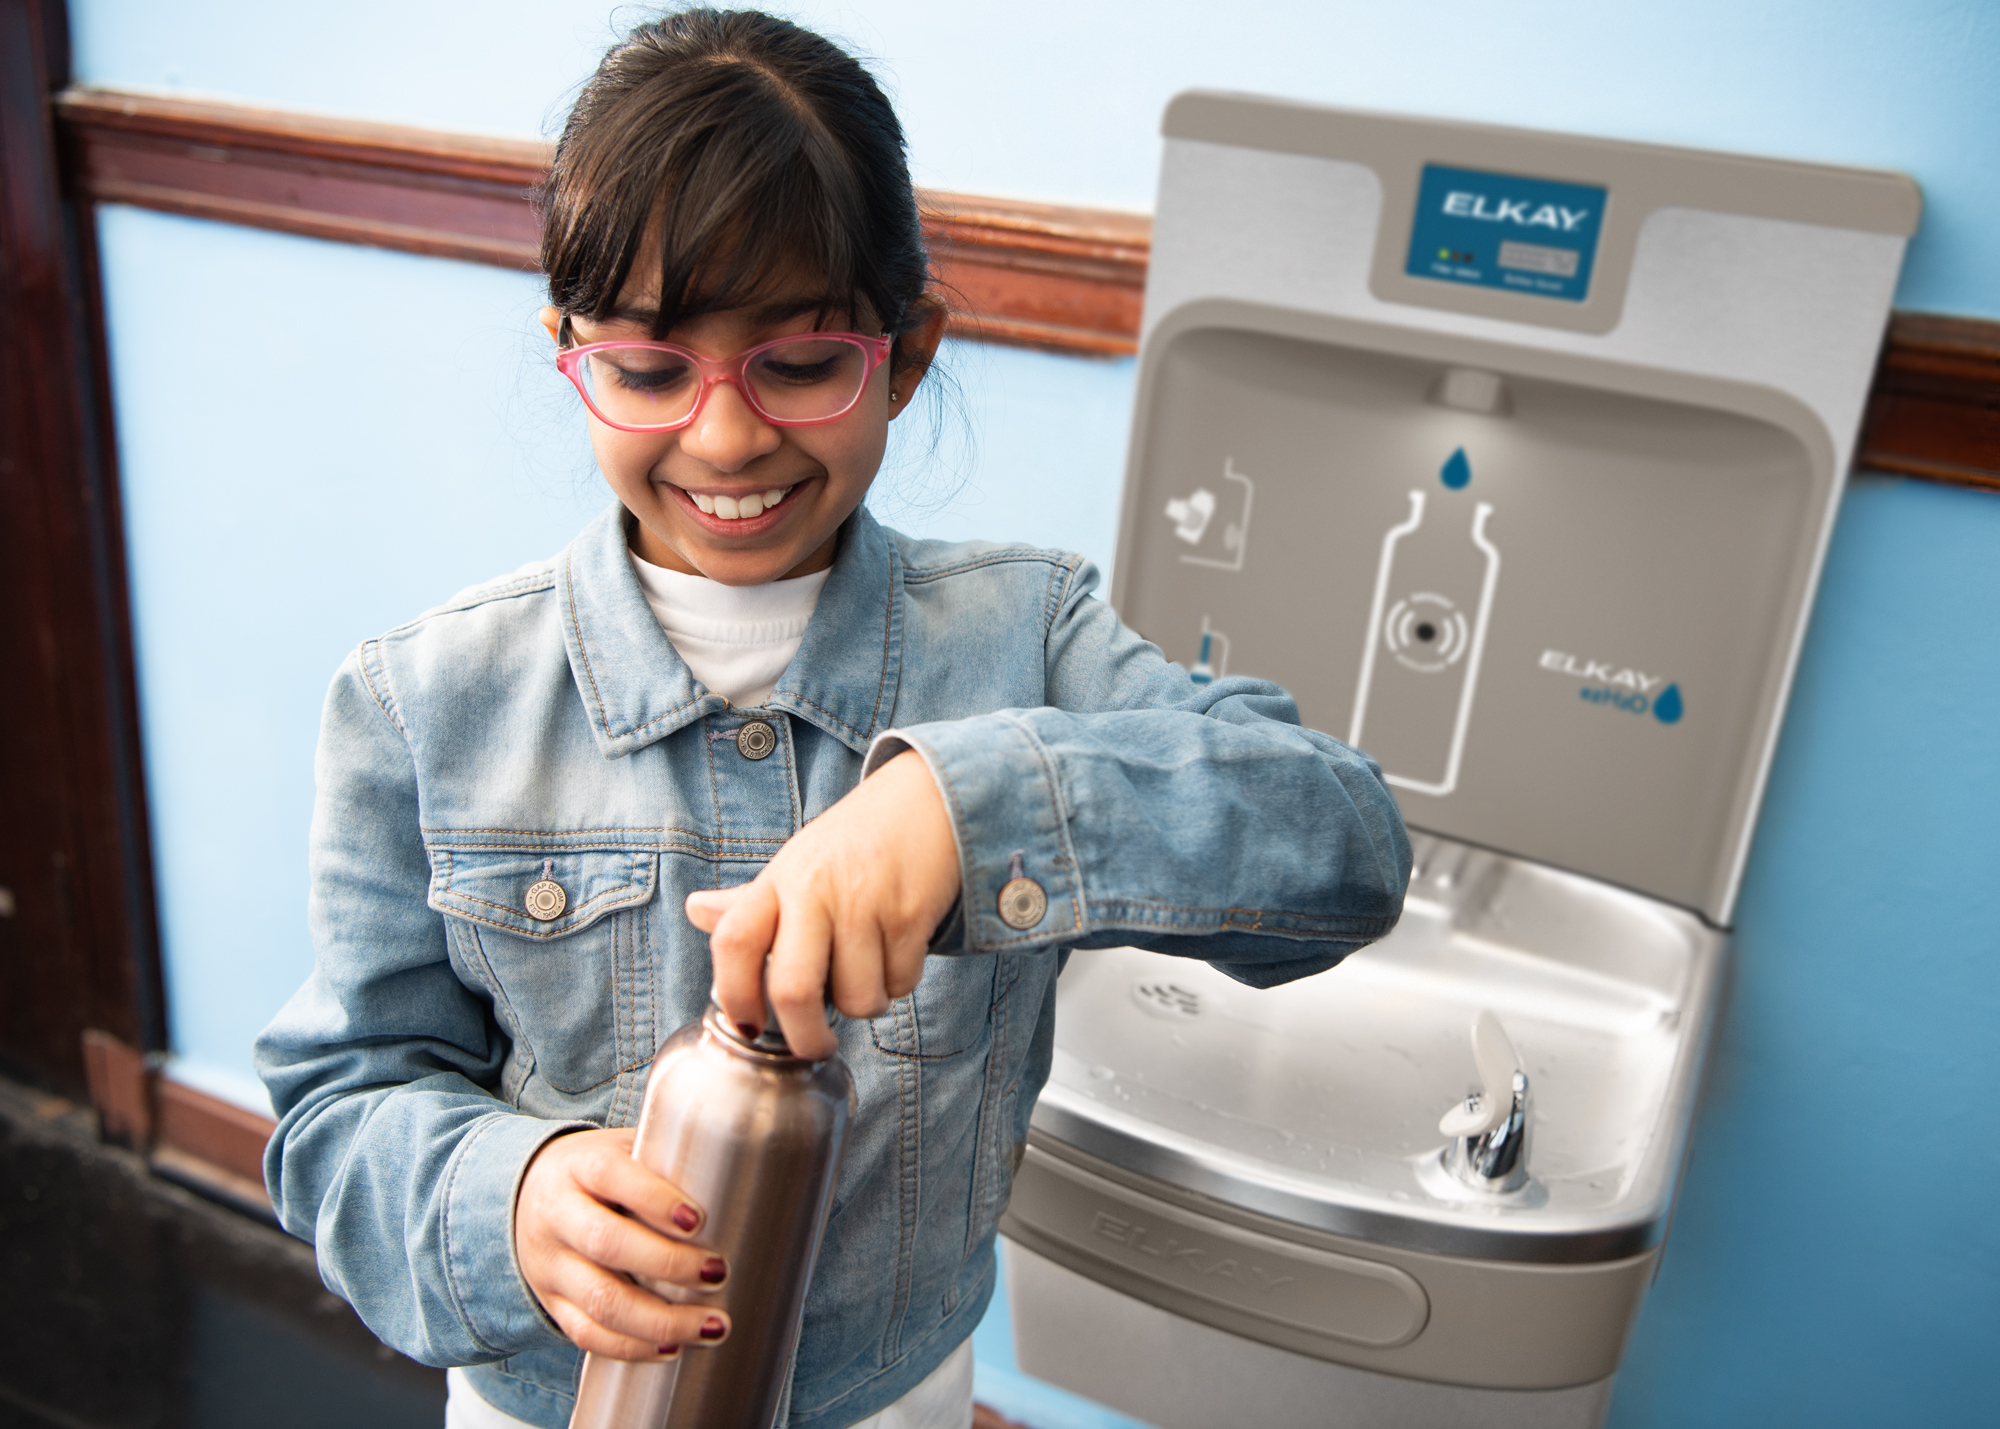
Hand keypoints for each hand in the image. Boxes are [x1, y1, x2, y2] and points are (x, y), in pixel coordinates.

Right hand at [515, 1128, 730, 1359]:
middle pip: (606, 1243)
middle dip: (668, 1264)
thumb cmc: (602, 1175)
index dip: (655, 1199)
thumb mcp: (625, 1151)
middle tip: (719, 1273)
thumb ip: (668, 1161)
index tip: (699, 1220)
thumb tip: (752, 1174)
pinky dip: (632, 1347)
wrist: (529, 1197)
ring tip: (712, 1325)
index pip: (611, 1176)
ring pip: (599, 1299)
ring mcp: (549, 1264)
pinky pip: (587, 1334)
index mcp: (579, 1165)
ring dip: (660, 1320)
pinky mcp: (552, 1303)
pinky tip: (672, 1348)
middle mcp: (557, 1214)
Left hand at [686, 750, 959, 1058]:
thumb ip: (750, 901)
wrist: (928, 799)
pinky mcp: (910, 914)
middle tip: (815, 1046)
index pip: (733, 942)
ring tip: (868, 973)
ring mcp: (864, 903)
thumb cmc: (855, 841)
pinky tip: (897, 952)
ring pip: (856, 998)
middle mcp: (815, 890)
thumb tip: (695, 911)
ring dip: (865, 1005)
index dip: (734, 996)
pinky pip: (900, 983)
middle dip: (806, 1038)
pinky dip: (899, 984)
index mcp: (779, 880)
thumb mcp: (797, 863)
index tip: (749, 1026)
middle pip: (794, 991)